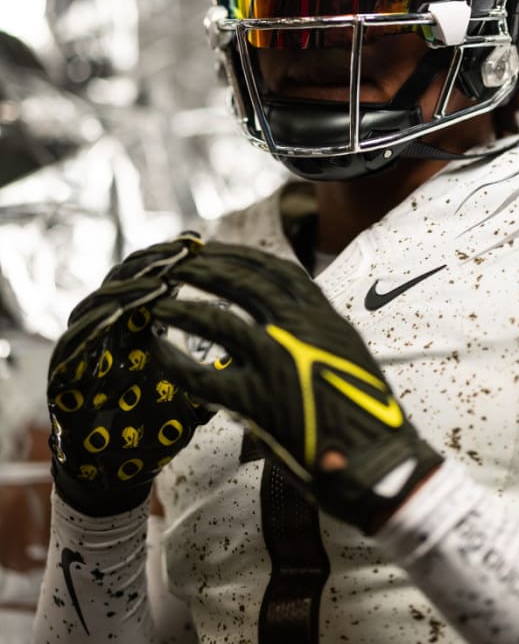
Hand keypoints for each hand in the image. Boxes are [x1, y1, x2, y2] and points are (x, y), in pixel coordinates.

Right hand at [47, 233, 211, 514]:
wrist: (113, 474)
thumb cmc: (152, 428)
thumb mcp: (194, 395)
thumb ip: (216, 371)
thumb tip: (259, 352)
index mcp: (139, 325)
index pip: (153, 276)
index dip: (172, 257)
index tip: (200, 241)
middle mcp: (108, 327)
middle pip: (126, 278)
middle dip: (154, 261)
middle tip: (181, 249)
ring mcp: (83, 346)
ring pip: (101, 302)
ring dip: (130, 288)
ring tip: (159, 279)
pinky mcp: (62, 372)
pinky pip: (74, 339)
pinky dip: (96, 323)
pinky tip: (119, 313)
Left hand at [150, 242, 442, 532]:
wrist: (381, 461)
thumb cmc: (367, 413)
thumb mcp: (347, 353)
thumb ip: (315, 330)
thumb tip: (283, 320)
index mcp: (323, 315)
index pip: (274, 268)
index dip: (238, 255)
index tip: (212, 249)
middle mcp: (299, 328)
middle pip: (241, 281)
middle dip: (203, 267)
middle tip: (174, 262)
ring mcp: (277, 361)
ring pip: (216, 320)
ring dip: (181, 308)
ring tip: (155, 301)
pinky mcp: (259, 402)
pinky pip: (203, 377)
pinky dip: (175, 362)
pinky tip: (157, 354)